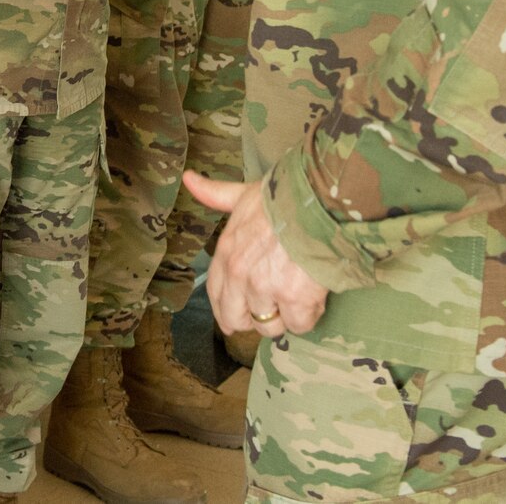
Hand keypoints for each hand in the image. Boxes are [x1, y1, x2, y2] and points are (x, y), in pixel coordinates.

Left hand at [184, 170, 328, 341]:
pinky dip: (309, 315)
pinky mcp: (295, 299)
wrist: (317, 203)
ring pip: (270, 325)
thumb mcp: (243, 195)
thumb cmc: (282, 198)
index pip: (216, 296)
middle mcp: (240, 275)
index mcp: (226, 254)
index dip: (226, 311)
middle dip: (255, 318)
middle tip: (273, 307)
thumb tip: (188, 179)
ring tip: (297, 296)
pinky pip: (299, 324)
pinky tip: (314, 297)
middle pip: (237, 320)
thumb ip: (215, 195)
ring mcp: (266, 289)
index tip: (235, 319)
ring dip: (284, 317)